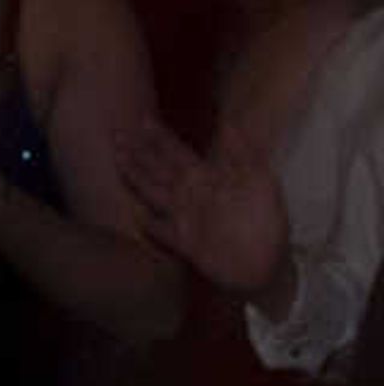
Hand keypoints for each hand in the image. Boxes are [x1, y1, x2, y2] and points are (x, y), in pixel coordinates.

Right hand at [121, 119, 289, 301]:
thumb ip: (243, 154)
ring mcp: (184, 218)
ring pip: (152, 193)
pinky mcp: (183, 244)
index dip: (160, 137)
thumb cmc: (269, 222)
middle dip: (138, 152)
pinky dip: (148, 223)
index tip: (142, 119)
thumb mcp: (261, 183)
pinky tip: (135, 215)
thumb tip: (228, 122)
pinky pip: (159, 231)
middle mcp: (191, 195)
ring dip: (135, 177)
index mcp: (207, 179)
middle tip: (116, 134)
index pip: (177, 152)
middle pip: (158, 169)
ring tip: (117, 159)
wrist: (270, 266)